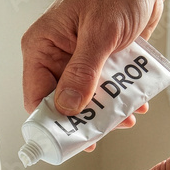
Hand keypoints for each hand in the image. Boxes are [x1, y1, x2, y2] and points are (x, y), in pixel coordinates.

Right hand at [21, 0, 168, 135]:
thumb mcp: (100, 32)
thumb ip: (83, 71)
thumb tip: (68, 106)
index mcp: (42, 47)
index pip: (36, 96)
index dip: (50, 122)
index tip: (69, 138)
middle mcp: (56, 57)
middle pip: (62, 103)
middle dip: (84, 118)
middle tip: (103, 130)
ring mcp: (78, 62)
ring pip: (85, 100)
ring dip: (106, 112)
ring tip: (126, 116)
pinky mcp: (99, 64)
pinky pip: (104, 90)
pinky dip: (118, 99)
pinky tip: (133, 103)